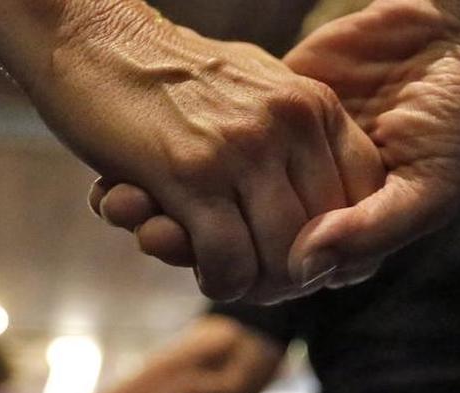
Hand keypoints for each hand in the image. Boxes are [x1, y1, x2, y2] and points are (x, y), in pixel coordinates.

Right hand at [20, 1, 382, 302]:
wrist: (93, 41)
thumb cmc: (175, 85)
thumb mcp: (259, 99)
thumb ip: (296, 148)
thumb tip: (332, 229)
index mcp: (314, 106)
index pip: (367, 196)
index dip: (343, 243)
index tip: (309, 259)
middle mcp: (291, 123)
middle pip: (324, 237)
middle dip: (292, 276)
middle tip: (259, 281)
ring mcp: (243, 147)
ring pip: (281, 258)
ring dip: (254, 285)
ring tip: (224, 273)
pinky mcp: (191, 173)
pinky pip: (230, 262)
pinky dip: (218, 280)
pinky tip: (197, 265)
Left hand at [93, 0, 459, 294]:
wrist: (455, 32)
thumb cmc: (458, 119)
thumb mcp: (431, 186)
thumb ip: (371, 230)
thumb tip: (306, 264)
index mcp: (351, 239)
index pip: (278, 275)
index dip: (229, 272)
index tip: (180, 254)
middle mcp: (316, 210)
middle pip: (239, 243)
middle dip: (188, 240)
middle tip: (142, 229)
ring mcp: (290, 166)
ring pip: (220, 198)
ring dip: (172, 203)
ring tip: (121, 196)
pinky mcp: (273, 120)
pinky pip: (219, 148)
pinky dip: (179, 156)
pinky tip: (133, 162)